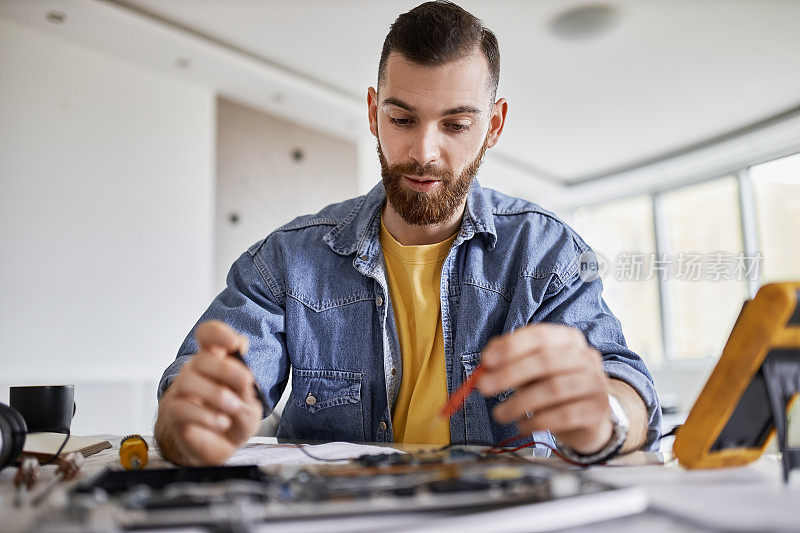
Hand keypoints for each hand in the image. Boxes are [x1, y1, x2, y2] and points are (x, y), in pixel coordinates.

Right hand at [155, 320, 261, 465]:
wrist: (218, 447)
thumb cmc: (233, 418)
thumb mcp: (250, 405)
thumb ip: (247, 392)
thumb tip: (244, 379)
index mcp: (216, 362)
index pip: (208, 335)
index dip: (219, 333)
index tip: (235, 344)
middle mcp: (196, 372)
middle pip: (201, 358)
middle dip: (227, 370)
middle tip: (246, 383)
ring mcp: (183, 392)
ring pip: (188, 380)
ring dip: (217, 394)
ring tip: (234, 408)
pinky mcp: (175, 414)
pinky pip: (182, 408)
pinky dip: (206, 415)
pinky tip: (223, 423)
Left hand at [477, 323, 612, 453]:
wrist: (586, 417)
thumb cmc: (551, 386)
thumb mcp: (531, 370)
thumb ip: (510, 363)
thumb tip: (485, 365)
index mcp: (568, 339)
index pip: (539, 336)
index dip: (511, 346)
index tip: (486, 360)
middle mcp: (586, 357)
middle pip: (545, 361)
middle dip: (509, 374)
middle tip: (483, 388)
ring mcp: (595, 383)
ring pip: (553, 389)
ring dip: (519, 403)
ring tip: (500, 414)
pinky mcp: (597, 410)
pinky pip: (563, 415)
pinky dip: (536, 422)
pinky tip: (522, 425)